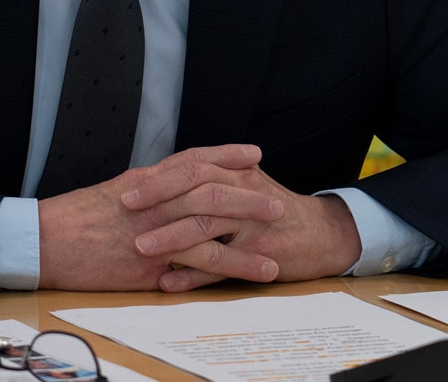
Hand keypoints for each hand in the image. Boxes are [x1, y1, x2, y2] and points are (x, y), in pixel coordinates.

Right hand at [37, 144, 287, 290]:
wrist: (43, 242)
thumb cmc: (70, 221)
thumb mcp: (109, 196)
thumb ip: (142, 193)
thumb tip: (163, 191)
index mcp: (143, 182)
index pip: (192, 160)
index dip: (224, 155)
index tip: (252, 154)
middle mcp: (153, 200)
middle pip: (210, 188)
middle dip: (246, 193)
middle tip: (276, 199)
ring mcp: (153, 229)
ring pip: (212, 223)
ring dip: (249, 230)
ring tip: (277, 237)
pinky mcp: (151, 262)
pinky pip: (200, 261)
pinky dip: (233, 265)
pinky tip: (255, 271)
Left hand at [122, 161, 362, 291]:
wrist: (321, 235)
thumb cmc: (273, 210)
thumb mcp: (243, 185)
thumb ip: (208, 180)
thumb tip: (161, 181)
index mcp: (235, 174)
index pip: (192, 166)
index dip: (159, 177)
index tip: (127, 187)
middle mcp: (243, 193)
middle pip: (196, 189)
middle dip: (158, 198)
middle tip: (126, 209)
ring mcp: (252, 225)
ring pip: (206, 226)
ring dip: (170, 237)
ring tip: (140, 248)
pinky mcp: (259, 255)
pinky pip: (221, 266)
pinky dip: (193, 276)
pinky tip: (168, 282)